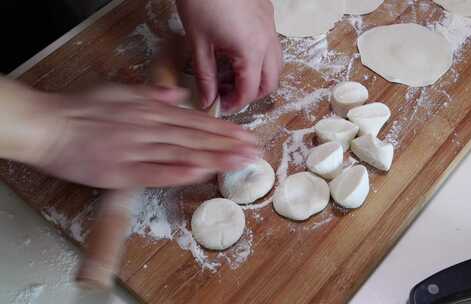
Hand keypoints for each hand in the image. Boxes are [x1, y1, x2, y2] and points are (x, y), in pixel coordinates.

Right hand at [0, 79, 258, 187]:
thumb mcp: (120, 91)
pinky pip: (156, 172)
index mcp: (151, 111)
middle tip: (255, 150)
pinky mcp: (122, 171)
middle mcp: (150, 128)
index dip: (224, 129)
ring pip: (183, 153)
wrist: (50, 126)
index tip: (246, 135)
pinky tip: (202, 173)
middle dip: (229, 144)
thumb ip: (152, 93)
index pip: (195, 121)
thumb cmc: (82, 110)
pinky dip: (180, 172)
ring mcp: (137, 149)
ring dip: (215, 158)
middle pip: (196, 137)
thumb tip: (180, 96)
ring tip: (241, 162)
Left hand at [176, 0, 282, 112]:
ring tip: (230, 75)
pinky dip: (258, 59)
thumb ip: (205, 76)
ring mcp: (270, 27)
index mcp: (251, 50)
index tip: (219, 106)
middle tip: (228, 95)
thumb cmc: (202, 0)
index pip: (249, 90)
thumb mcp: (198, 43)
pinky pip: (271, 47)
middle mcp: (267, 41)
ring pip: (275, 65)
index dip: (235, 104)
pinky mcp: (267, 16)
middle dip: (251, 94)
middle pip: (270, 82)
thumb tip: (207, 99)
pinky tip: (235, 54)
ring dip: (257, 77)